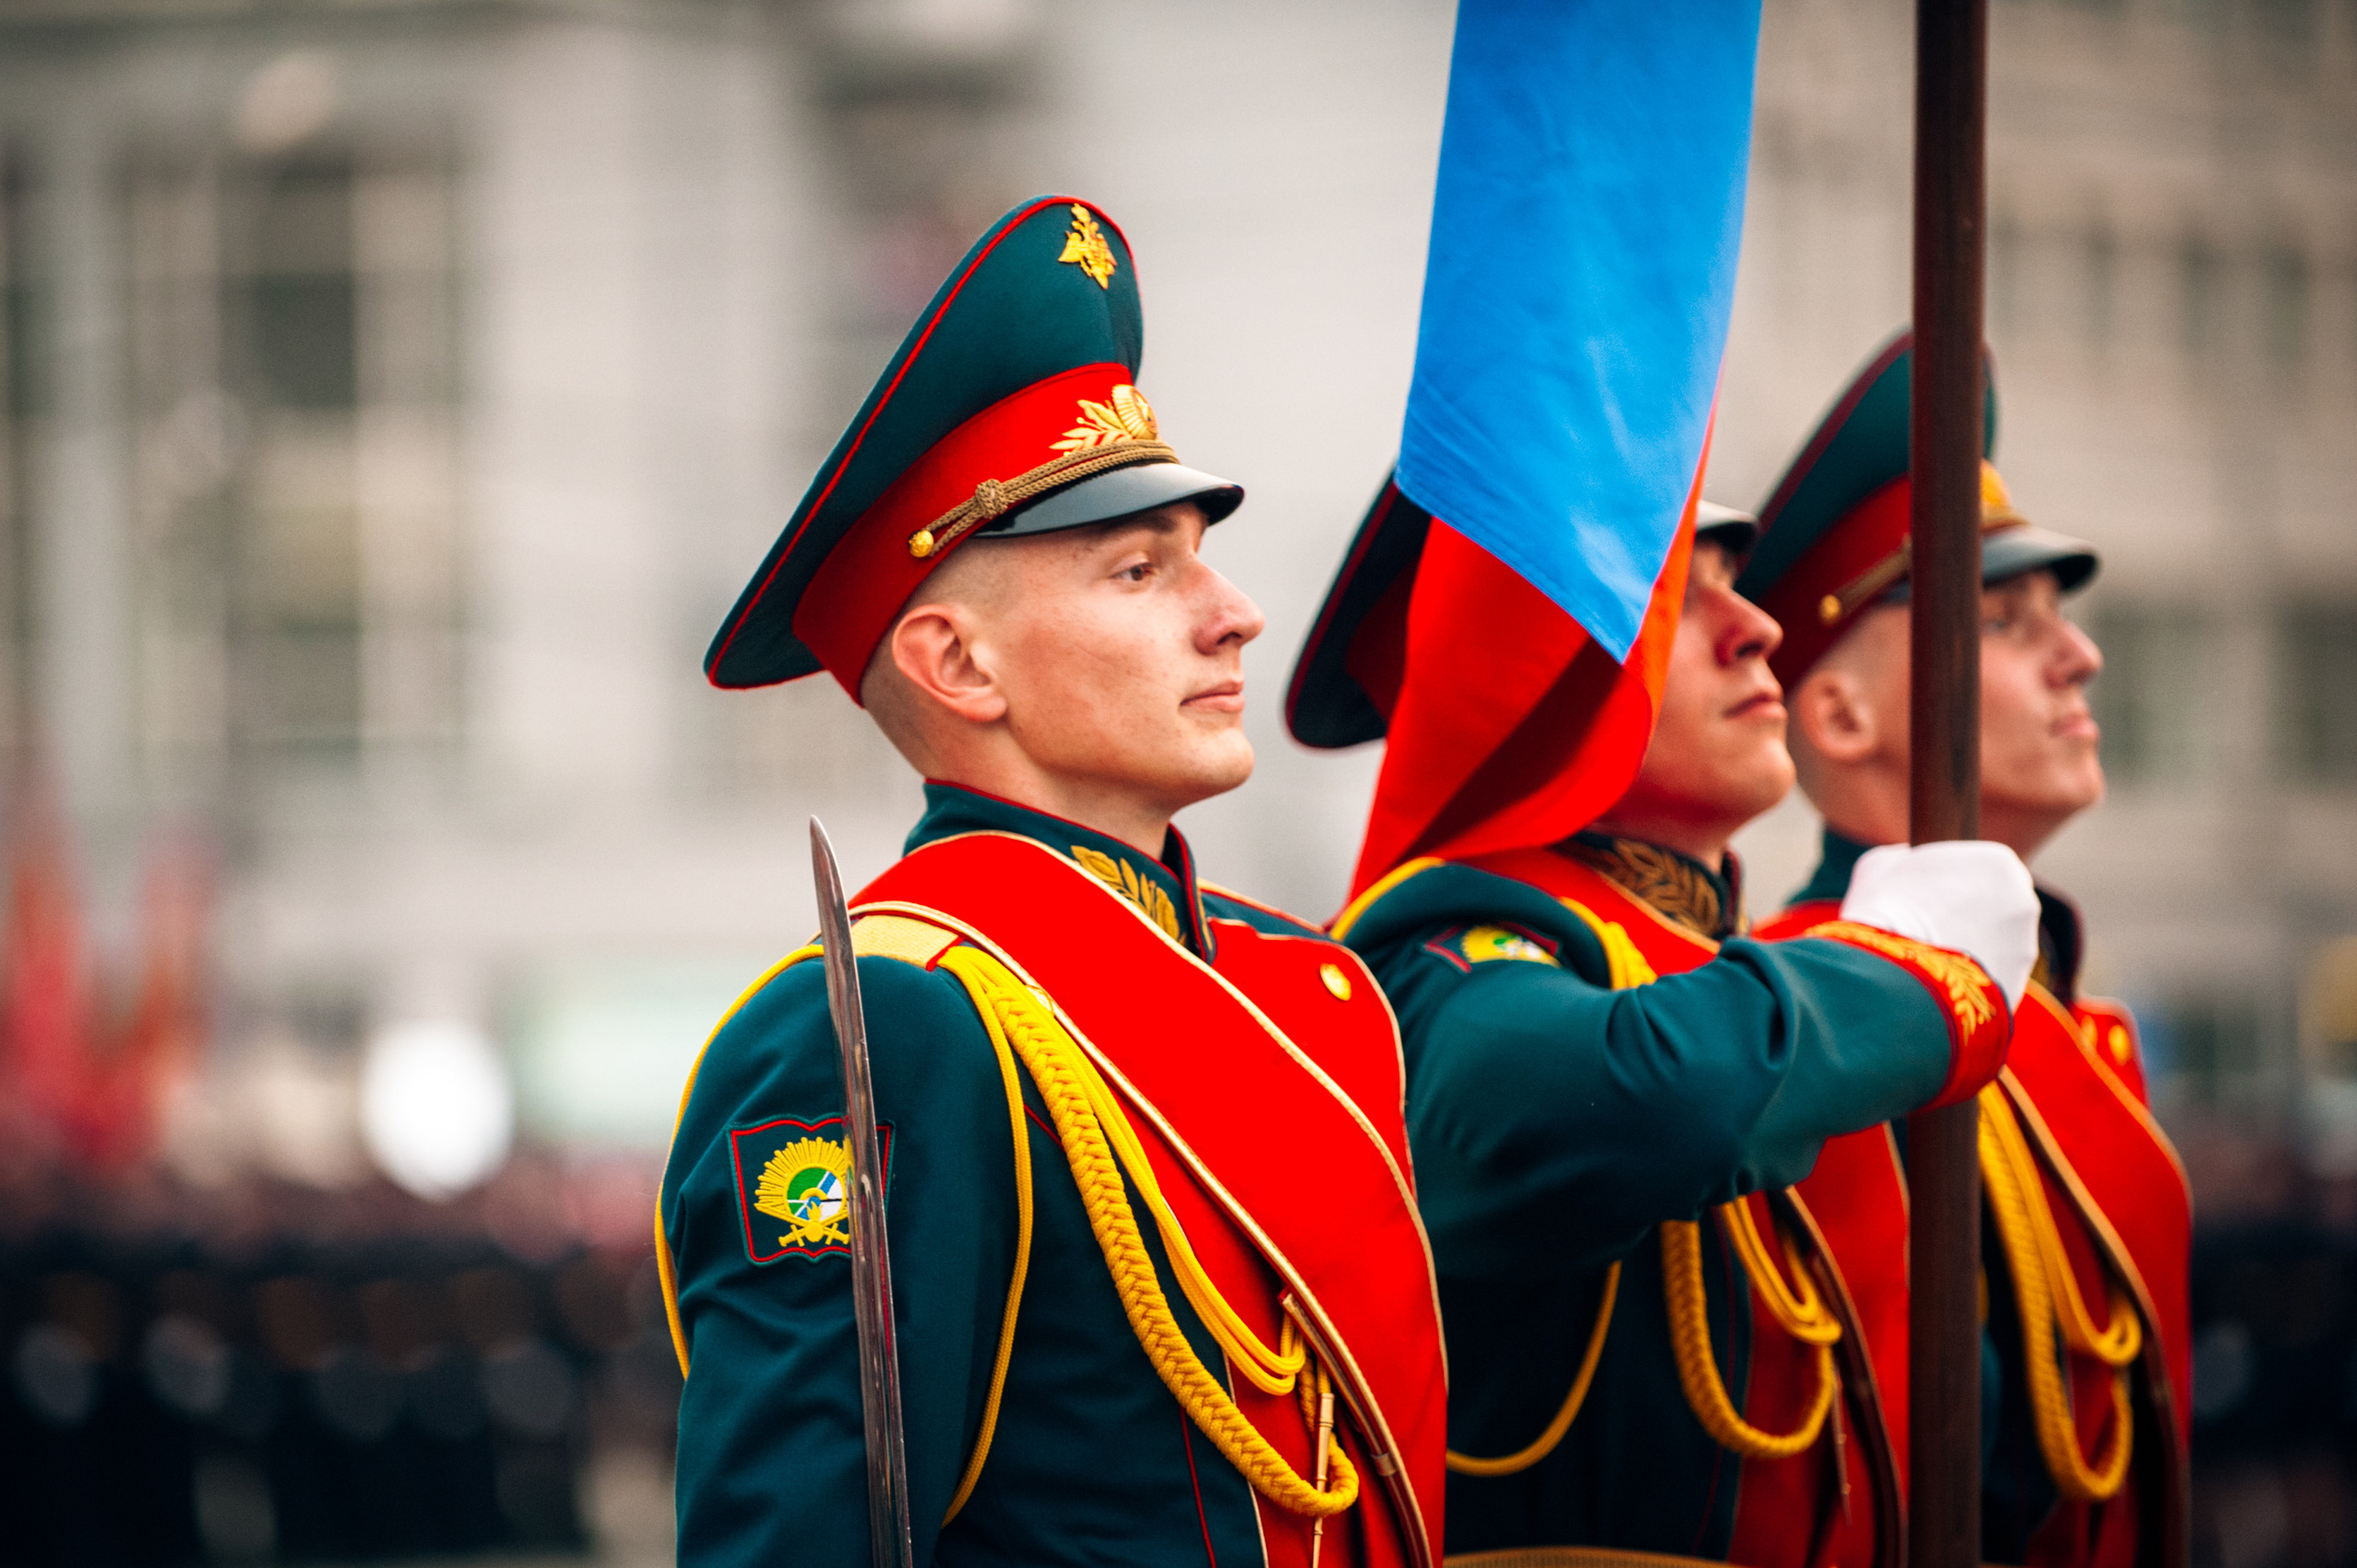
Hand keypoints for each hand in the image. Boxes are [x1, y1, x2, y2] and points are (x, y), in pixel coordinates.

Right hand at [1838, 841, 2038, 1009]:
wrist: (1891, 973)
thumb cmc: (1885, 908)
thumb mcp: (1882, 864)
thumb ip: (1904, 856)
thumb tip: (1904, 859)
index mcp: (1999, 862)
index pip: (1983, 864)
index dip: (1952, 878)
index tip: (1927, 891)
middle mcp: (2024, 901)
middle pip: (1996, 902)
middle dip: (1969, 911)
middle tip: (1929, 924)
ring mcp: (2025, 947)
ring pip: (1997, 943)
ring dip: (1972, 946)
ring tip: (1929, 958)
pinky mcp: (2015, 986)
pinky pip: (1990, 978)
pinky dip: (1971, 981)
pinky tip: (1938, 983)